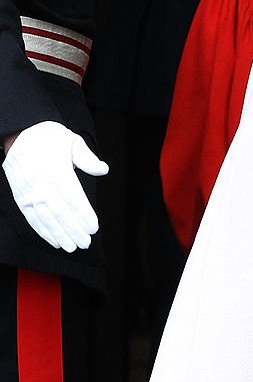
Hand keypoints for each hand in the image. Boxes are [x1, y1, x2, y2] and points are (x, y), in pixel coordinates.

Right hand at [3, 121, 107, 251]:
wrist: (20, 135)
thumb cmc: (48, 138)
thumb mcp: (72, 140)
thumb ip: (88, 158)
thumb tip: (103, 170)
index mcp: (57, 170)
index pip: (73, 198)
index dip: (83, 215)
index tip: (93, 227)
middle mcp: (42, 184)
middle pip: (60, 212)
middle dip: (74, 230)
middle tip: (85, 242)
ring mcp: (30, 193)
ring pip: (46, 219)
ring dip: (60, 235)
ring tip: (72, 246)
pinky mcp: (21, 199)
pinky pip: (32, 219)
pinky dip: (44, 232)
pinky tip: (54, 240)